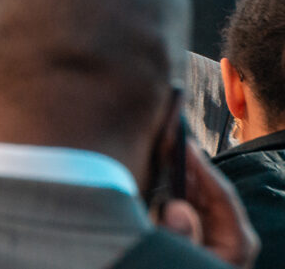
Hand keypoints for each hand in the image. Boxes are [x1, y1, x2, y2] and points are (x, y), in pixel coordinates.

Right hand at [156, 138, 259, 268]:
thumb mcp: (187, 261)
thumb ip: (183, 237)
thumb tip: (177, 207)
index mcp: (236, 241)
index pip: (220, 193)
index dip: (201, 165)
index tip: (182, 141)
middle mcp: (229, 236)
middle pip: (209, 192)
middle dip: (188, 167)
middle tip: (165, 138)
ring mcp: (215, 237)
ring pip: (198, 199)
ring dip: (178, 178)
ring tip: (159, 152)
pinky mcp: (200, 239)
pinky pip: (188, 210)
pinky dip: (174, 194)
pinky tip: (158, 180)